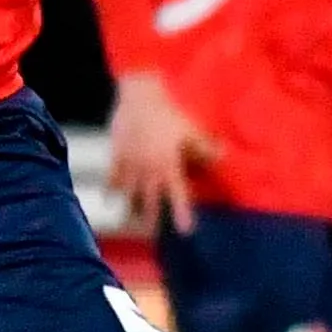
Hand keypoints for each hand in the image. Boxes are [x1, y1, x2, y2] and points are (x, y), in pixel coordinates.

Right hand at [108, 69, 215, 231]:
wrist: (139, 97)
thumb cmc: (168, 112)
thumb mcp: (192, 129)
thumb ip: (205, 146)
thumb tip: (223, 156)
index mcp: (169, 165)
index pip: (177, 195)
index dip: (182, 214)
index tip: (185, 231)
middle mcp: (149, 170)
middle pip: (150, 201)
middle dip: (152, 219)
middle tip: (153, 234)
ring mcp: (130, 164)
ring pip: (129, 194)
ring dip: (131, 208)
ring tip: (131, 219)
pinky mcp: (116, 155)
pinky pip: (112, 178)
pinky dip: (111, 190)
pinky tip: (109, 200)